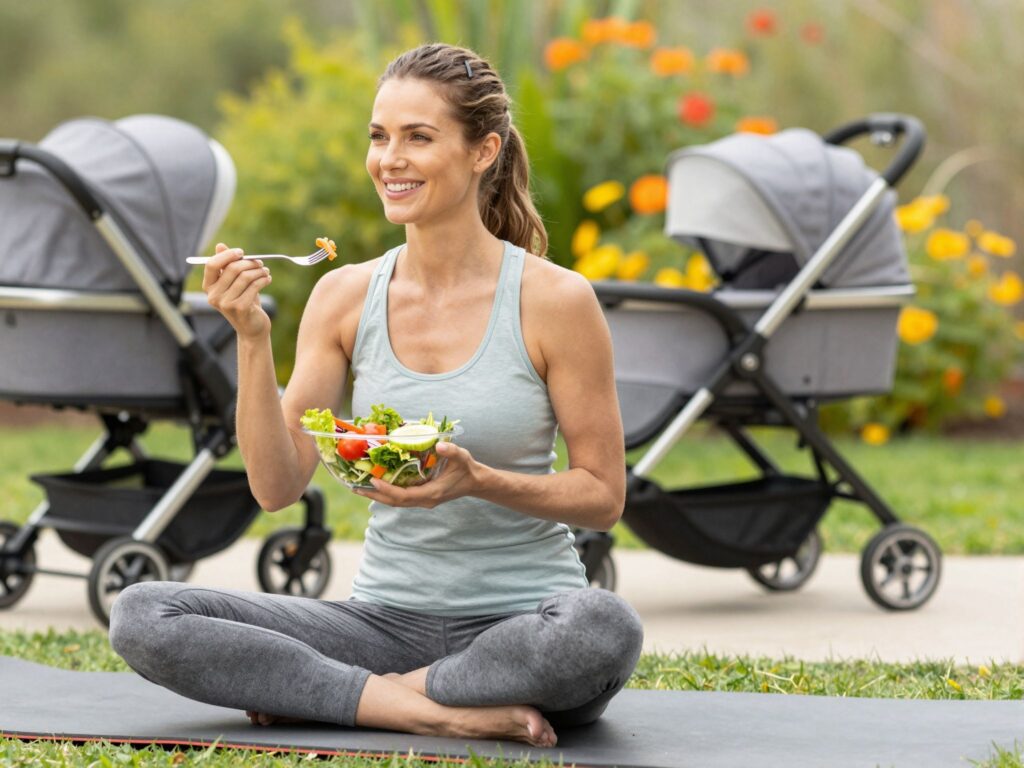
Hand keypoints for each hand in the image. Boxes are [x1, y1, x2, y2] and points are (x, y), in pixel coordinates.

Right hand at [202, 243, 272, 339]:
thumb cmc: (243, 301)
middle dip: (249, 263)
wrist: (252, 327)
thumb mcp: (234, 283)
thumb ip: (226, 265)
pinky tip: (268, 279)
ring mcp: (226, 303)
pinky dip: (263, 280)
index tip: (241, 252)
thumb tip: (220, 245)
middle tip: (260, 263)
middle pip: (232, 269)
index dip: (227, 255)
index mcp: (208, 287)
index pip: (211, 264)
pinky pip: (254, 286)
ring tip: (265, 271)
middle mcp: (214, 296)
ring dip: (259, 271)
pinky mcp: (240, 308)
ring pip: (245, 276)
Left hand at [353, 441, 481, 507]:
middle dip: (375, 495)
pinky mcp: (421, 496)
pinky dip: (386, 492)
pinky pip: (400, 497)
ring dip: (378, 495)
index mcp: (432, 493)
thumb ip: (451, 451)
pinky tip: (377, 484)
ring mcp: (422, 500)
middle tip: (355, 487)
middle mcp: (425, 500)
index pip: (404, 496)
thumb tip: (440, 445)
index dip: (387, 490)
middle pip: (395, 502)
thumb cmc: (467, 469)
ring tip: (360, 487)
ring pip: (396, 501)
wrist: (475, 482)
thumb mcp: (462, 457)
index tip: (373, 480)